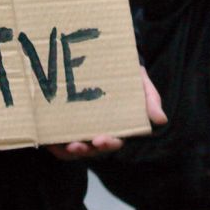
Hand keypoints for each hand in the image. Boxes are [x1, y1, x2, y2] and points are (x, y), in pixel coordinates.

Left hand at [47, 67, 166, 159]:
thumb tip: (161, 120)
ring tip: (65, 145)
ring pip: (72, 148)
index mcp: (115, 126)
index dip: (108, 144)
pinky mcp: (60, 122)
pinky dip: (52, 143)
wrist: (105, 57)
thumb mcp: (141, 84)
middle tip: (79, 145)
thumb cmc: (127, 75)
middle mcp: (96, 130)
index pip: (112, 141)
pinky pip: (55, 139)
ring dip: (69, 152)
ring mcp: (78, 127)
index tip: (102, 139)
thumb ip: (151, 100)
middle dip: (86, 150)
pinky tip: (48, 140)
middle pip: (90, 148)